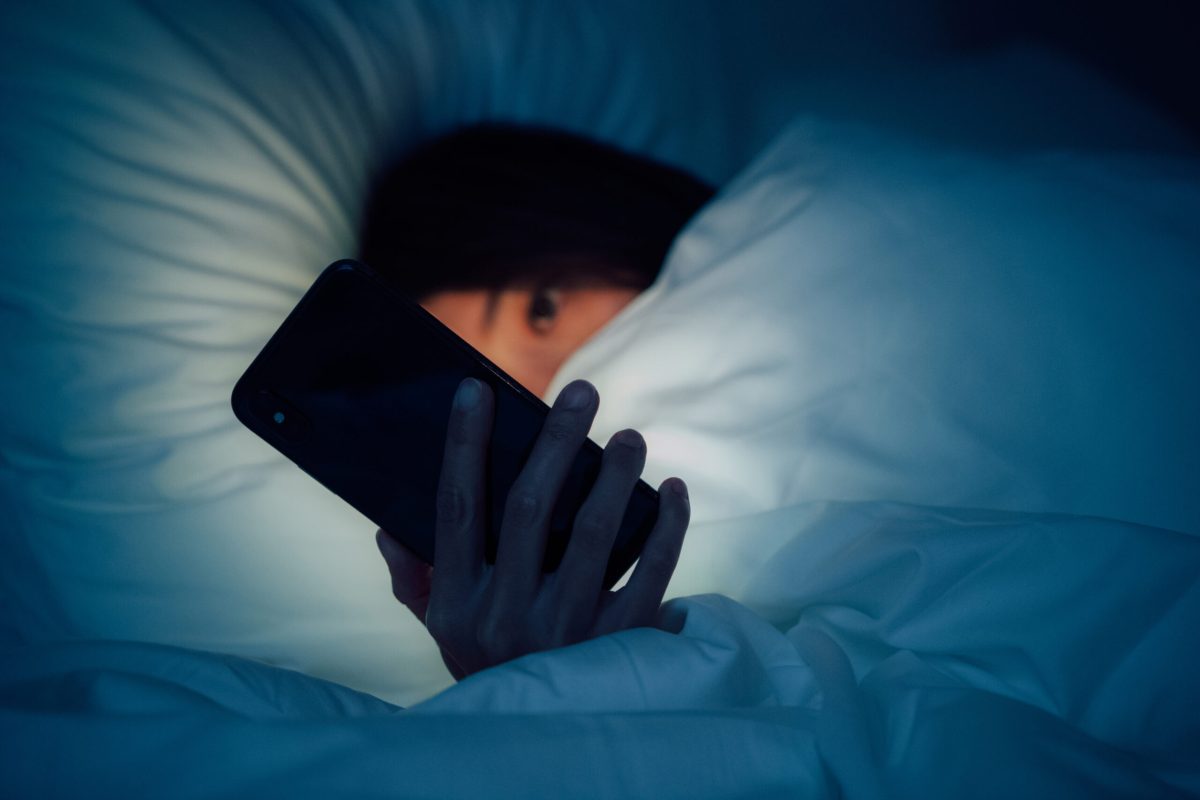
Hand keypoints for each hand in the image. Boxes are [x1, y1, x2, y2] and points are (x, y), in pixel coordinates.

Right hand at [376, 377, 689, 679]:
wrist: (550, 745)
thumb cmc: (494, 668)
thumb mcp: (443, 634)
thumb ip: (416, 582)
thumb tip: (391, 525)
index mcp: (457, 605)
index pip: (455, 508)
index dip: (463, 445)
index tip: (476, 389)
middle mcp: (505, 618)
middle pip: (527, 508)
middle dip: (556, 441)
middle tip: (583, 390)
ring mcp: (566, 633)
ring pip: (591, 534)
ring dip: (614, 476)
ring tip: (630, 436)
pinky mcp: (619, 645)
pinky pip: (650, 573)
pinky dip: (667, 526)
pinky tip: (673, 488)